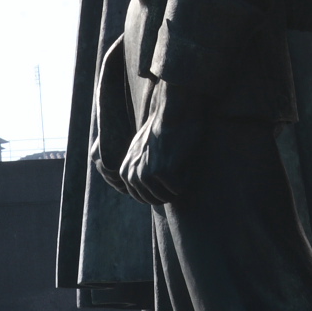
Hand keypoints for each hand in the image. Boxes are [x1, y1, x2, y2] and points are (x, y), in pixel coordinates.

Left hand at [119, 82, 206, 203]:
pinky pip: (179, 188)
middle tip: (175, 164)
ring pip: (168, 196)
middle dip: (169, 188)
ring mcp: (146, 174)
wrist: (172, 110)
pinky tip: (183, 158)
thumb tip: (146, 190)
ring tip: (178, 159)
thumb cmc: (163, 127)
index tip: (167, 169)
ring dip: (178, 182)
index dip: (159, 188)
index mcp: (125, 172)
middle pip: (156, 200)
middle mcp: (131, 175)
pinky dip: (186, 176)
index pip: (143, 198)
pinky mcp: (162, 172)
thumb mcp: (141, 150)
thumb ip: (139, 169)